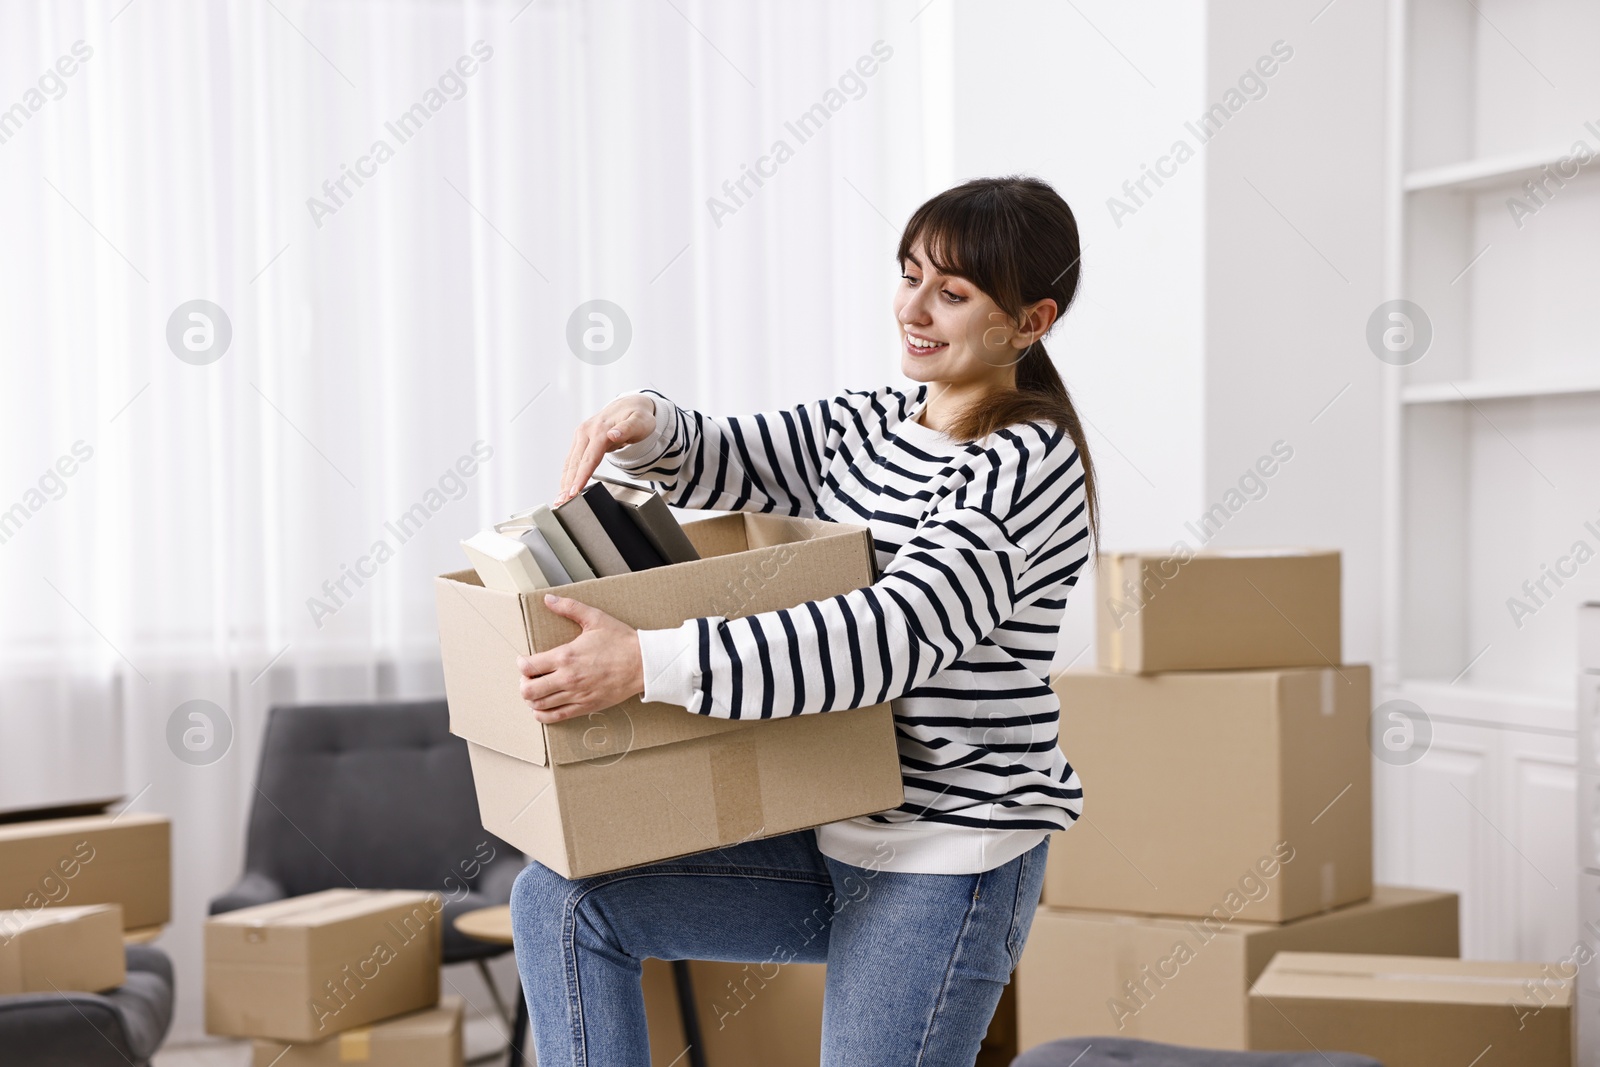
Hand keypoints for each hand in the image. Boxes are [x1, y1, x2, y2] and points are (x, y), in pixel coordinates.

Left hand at [517, 594, 644, 722]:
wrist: (643, 664)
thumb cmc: (621, 641)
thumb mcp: (595, 618)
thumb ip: (570, 607)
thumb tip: (549, 599)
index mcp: (566, 656)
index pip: (529, 666)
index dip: (522, 664)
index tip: (525, 661)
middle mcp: (568, 678)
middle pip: (528, 690)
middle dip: (523, 683)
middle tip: (528, 678)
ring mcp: (576, 695)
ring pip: (539, 704)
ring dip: (532, 698)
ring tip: (537, 690)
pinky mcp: (585, 707)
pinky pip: (556, 717)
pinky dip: (543, 714)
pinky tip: (542, 708)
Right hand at [556, 393, 657, 503]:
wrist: (630, 405)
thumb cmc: (638, 415)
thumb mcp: (640, 421)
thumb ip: (628, 428)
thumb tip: (613, 434)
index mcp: (600, 430)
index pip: (588, 459)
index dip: (581, 477)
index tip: (574, 492)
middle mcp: (586, 431)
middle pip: (575, 463)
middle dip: (567, 484)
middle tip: (562, 503)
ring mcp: (581, 435)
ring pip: (570, 462)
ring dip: (564, 481)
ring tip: (559, 499)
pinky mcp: (580, 439)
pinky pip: (572, 459)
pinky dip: (567, 474)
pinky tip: (564, 486)